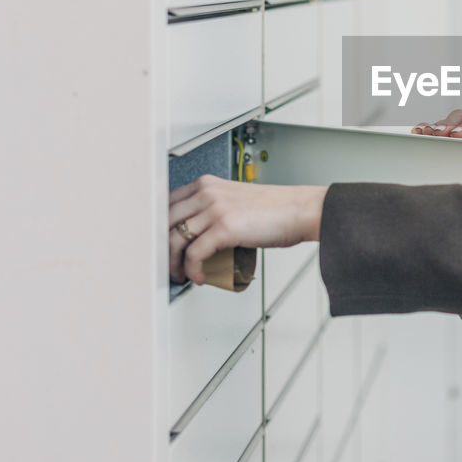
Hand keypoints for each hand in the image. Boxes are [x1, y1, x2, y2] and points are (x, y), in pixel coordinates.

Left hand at [168, 175, 326, 284]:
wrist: (301, 211)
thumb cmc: (277, 210)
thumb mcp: (237, 202)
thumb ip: (215, 210)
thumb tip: (199, 237)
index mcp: (208, 184)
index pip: (168, 204)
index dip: (160, 228)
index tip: (162, 244)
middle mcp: (207, 192)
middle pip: (165, 221)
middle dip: (160, 247)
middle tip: (166, 264)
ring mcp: (214, 208)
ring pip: (174, 239)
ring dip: (173, 263)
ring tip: (181, 275)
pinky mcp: (224, 227)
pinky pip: (194, 254)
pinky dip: (192, 270)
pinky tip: (199, 277)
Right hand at [411, 108, 461, 139]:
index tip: (456, 136)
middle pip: (459, 117)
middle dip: (448, 123)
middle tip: (440, 134)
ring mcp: (453, 140)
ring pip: (442, 123)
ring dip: (434, 127)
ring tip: (426, 133)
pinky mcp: (438, 145)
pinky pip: (428, 131)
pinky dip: (422, 130)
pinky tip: (416, 132)